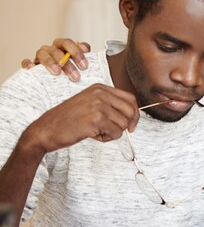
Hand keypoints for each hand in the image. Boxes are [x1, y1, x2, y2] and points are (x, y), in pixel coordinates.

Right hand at [21, 38, 90, 81]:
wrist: (58, 81)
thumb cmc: (71, 69)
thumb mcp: (79, 62)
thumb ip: (84, 54)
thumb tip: (85, 48)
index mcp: (62, 46)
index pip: (68, 43)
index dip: (76, 53)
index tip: (84, 66)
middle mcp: (51, 49)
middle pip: (57, 51)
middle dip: (67, 64)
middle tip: (76, 77)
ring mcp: (40, 56)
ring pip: (42, 54)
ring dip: (50, 62)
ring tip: (57, 73)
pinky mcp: (32, 65)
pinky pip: (26, 62)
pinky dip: (28, 64)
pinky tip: (32, 69)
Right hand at [24, 84, 138, 153]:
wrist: (46, 129)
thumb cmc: (68, 120)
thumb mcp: (89, 104)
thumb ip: (109, 105)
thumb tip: (133, 115)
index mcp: (99, 88)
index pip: (130, 98)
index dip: (134, 114)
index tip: (131, 125)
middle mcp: (100, 93)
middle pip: (131, 111)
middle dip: (126, 125)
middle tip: (113, 131)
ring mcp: (98, 105)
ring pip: (124, 124)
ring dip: (113, 133)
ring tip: (97, 132)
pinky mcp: (96, 119)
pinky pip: (116, 133)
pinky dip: (107, 138)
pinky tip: (93, 135)